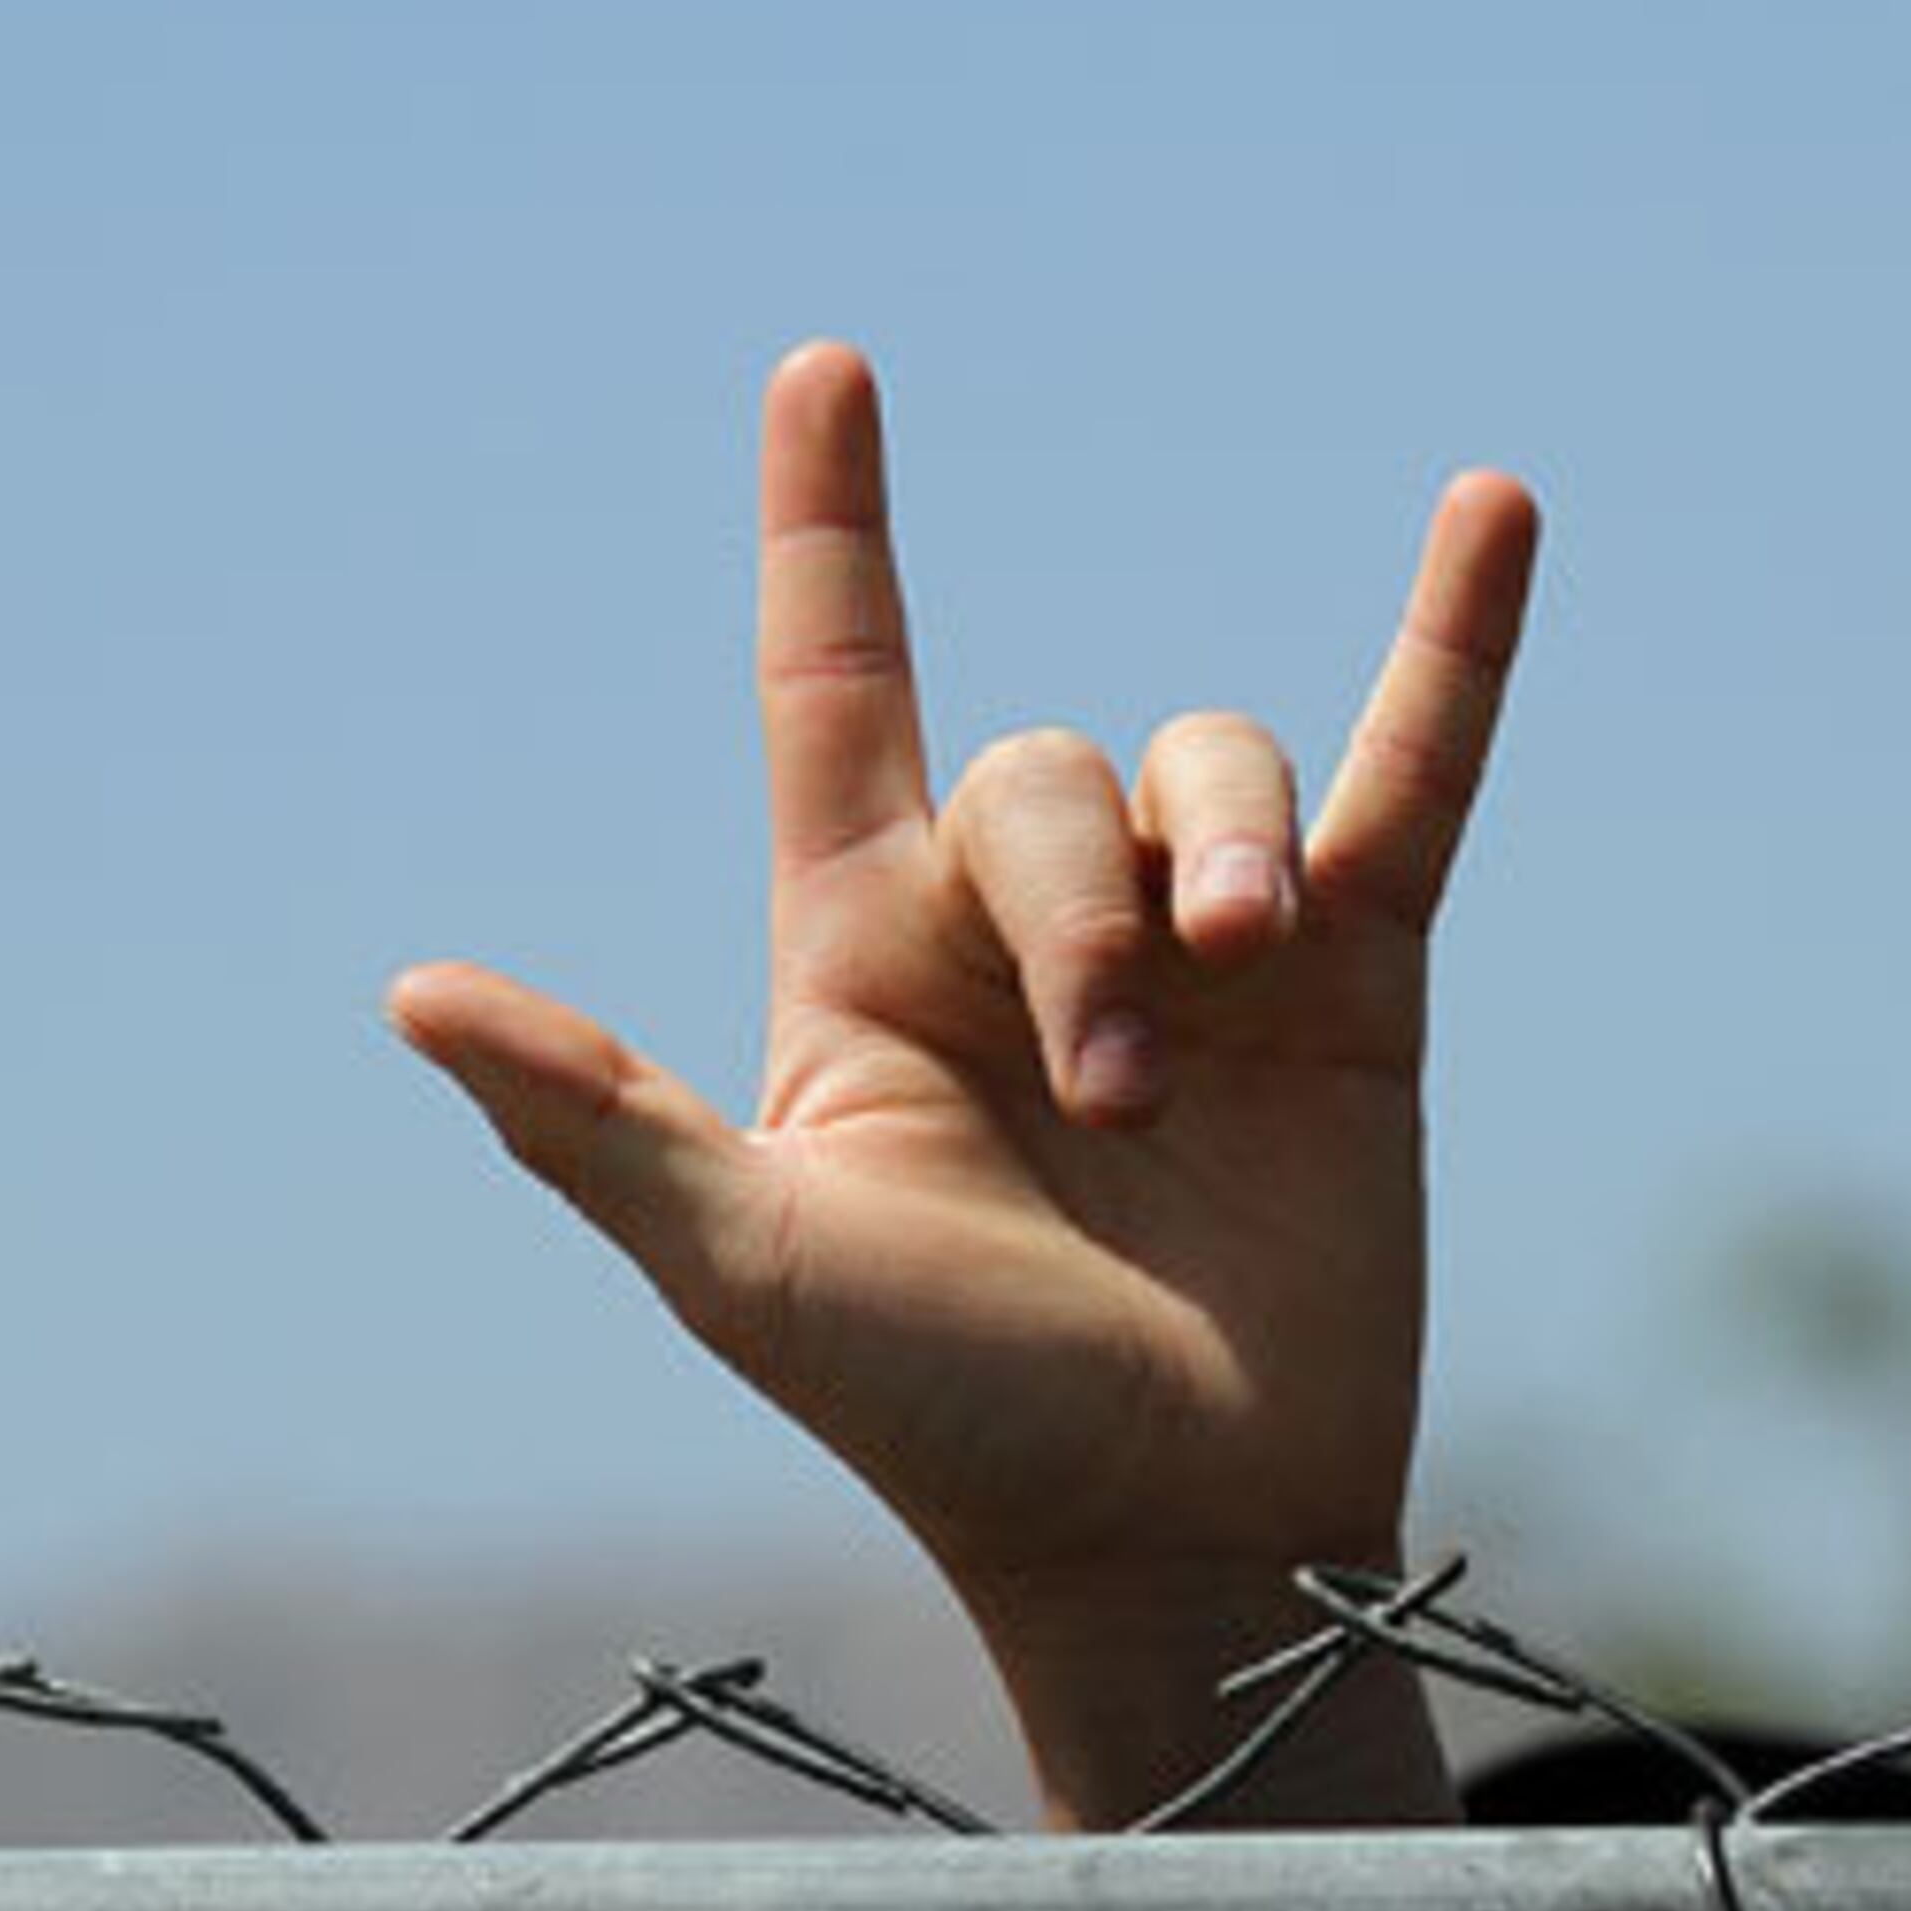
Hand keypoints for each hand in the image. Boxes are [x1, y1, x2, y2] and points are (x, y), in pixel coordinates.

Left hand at [392, 344, 1537, 1826]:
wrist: (1178, 1537)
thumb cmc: (944, 1420)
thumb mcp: (755, 1268)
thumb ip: (603, 1119)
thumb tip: (413, 995)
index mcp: (866, 957)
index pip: (840, 691)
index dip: (831, 532)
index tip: (829, 373)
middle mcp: (1030, 927)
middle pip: (1048, 767)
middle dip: (1076, 902)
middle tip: (1104, 1100)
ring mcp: (1203, 948)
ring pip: (1208, 764)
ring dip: (1211, 855)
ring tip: (1231, 993)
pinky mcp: (1357, 985)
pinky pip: (1411, 777)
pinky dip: (1458, 647)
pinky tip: (1497, 509)